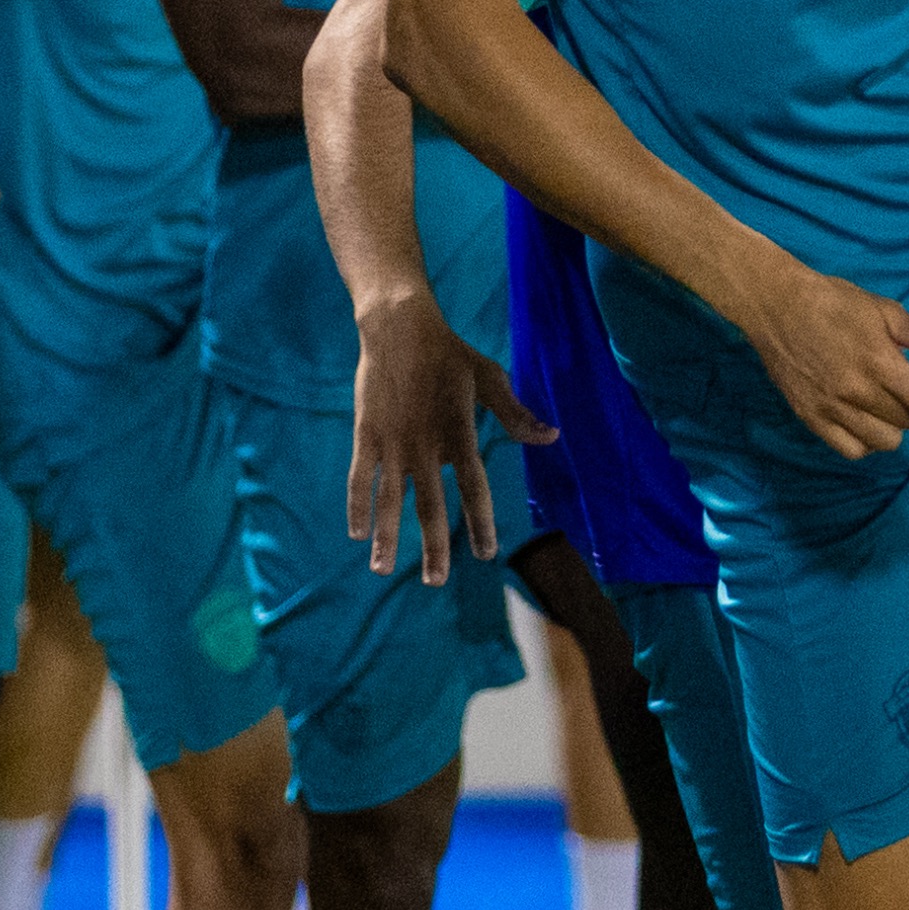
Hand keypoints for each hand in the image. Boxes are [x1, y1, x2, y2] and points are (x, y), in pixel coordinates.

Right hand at [346, 286, 553, 580]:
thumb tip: (551, 437)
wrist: (399, 327)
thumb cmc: (450, 354)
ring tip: (382, 569)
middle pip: (430, 505)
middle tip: (435, 581)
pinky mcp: (366, 435)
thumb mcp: (490, 379)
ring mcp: (393, 442)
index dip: (481, 521)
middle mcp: (426, 445)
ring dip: (388, 536)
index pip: (474, 487)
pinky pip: (359, 478)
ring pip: (390, 499)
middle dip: (433, 546)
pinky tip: (357, 534)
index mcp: (460, 433)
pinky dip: (357, 506)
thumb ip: (516, 414)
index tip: (486, 552)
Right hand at [734, 252, 908, 462]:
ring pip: (882, 441)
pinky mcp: (810, 418)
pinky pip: (851, 449)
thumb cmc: (833, 302)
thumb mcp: (882, 310)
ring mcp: (832, 408)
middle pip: (907, 422)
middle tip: (903, 387)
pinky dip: (865, 442)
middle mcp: (858, 392)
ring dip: (892, 427)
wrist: (776, 305)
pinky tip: (864, 422)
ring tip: (883, 406)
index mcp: (880, 363)